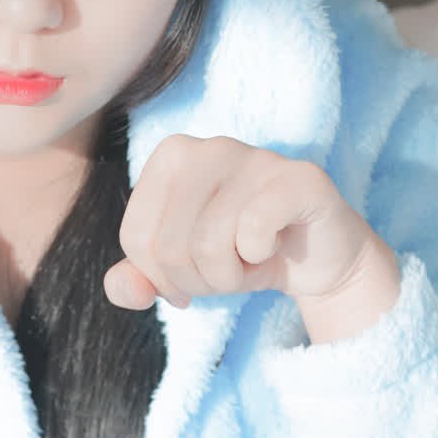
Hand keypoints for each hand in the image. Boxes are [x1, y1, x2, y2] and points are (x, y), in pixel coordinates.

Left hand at [102, 135, 396, 331]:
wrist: (314, 258)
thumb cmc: (240, 254)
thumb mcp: (179, 271)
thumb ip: (137, 280)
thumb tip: (123, 291)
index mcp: (171, 156)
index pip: (136, 238)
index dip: (163, 278)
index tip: (194, 275)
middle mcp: (210, 146)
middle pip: (169, 247)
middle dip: (198, 281)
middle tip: (228, 272)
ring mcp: (256, 157)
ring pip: (210, 246)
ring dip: (231, 278)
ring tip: (251, 262)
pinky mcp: (300, 180)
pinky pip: (254, 230)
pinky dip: (260, 259)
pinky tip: (273, 248)